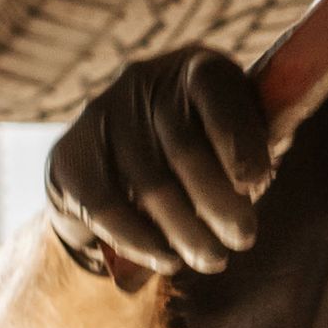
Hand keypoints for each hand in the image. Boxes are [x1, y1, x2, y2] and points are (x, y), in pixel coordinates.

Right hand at [45, 49, 272, 279]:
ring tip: (213, 259)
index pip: (218, 95)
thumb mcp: (235, 134)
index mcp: (196, 67)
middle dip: (219, 201)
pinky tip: (168, 260)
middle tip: (243, 238)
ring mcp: (102, 114)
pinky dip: (141, 240)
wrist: (118, 160)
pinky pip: (106, 206)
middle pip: (184, 147)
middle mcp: (144, 80)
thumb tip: (256, 177)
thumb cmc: (202, 146)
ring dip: (186, 231)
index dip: (239, 139)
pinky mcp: (70, 153)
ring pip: (150, 185)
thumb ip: (253, 145)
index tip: (257, 182)